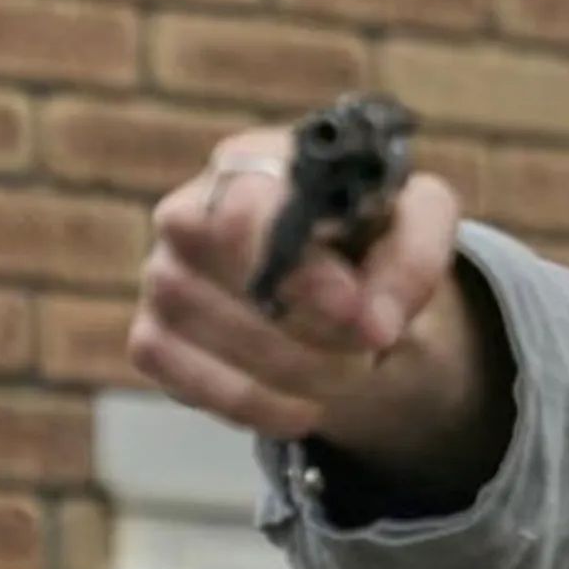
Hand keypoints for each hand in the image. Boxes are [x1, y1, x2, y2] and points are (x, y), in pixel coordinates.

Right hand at [127, 126, 461, 439]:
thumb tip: (376, 323)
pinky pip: (192, 384)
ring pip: (218, 337)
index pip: (249, 208)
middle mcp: (189, 211)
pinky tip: (304, 406)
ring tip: (349, 367)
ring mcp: (162, 276)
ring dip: (299, 370)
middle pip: (236, 280)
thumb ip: (415, 255)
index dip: (302, 269)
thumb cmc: (367, 232)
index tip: (355, 310)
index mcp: (253, 162)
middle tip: (370, 345)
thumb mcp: (418, 221)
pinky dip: (258, 405)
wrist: (337, 277)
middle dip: (317, 329)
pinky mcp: (151, 338)